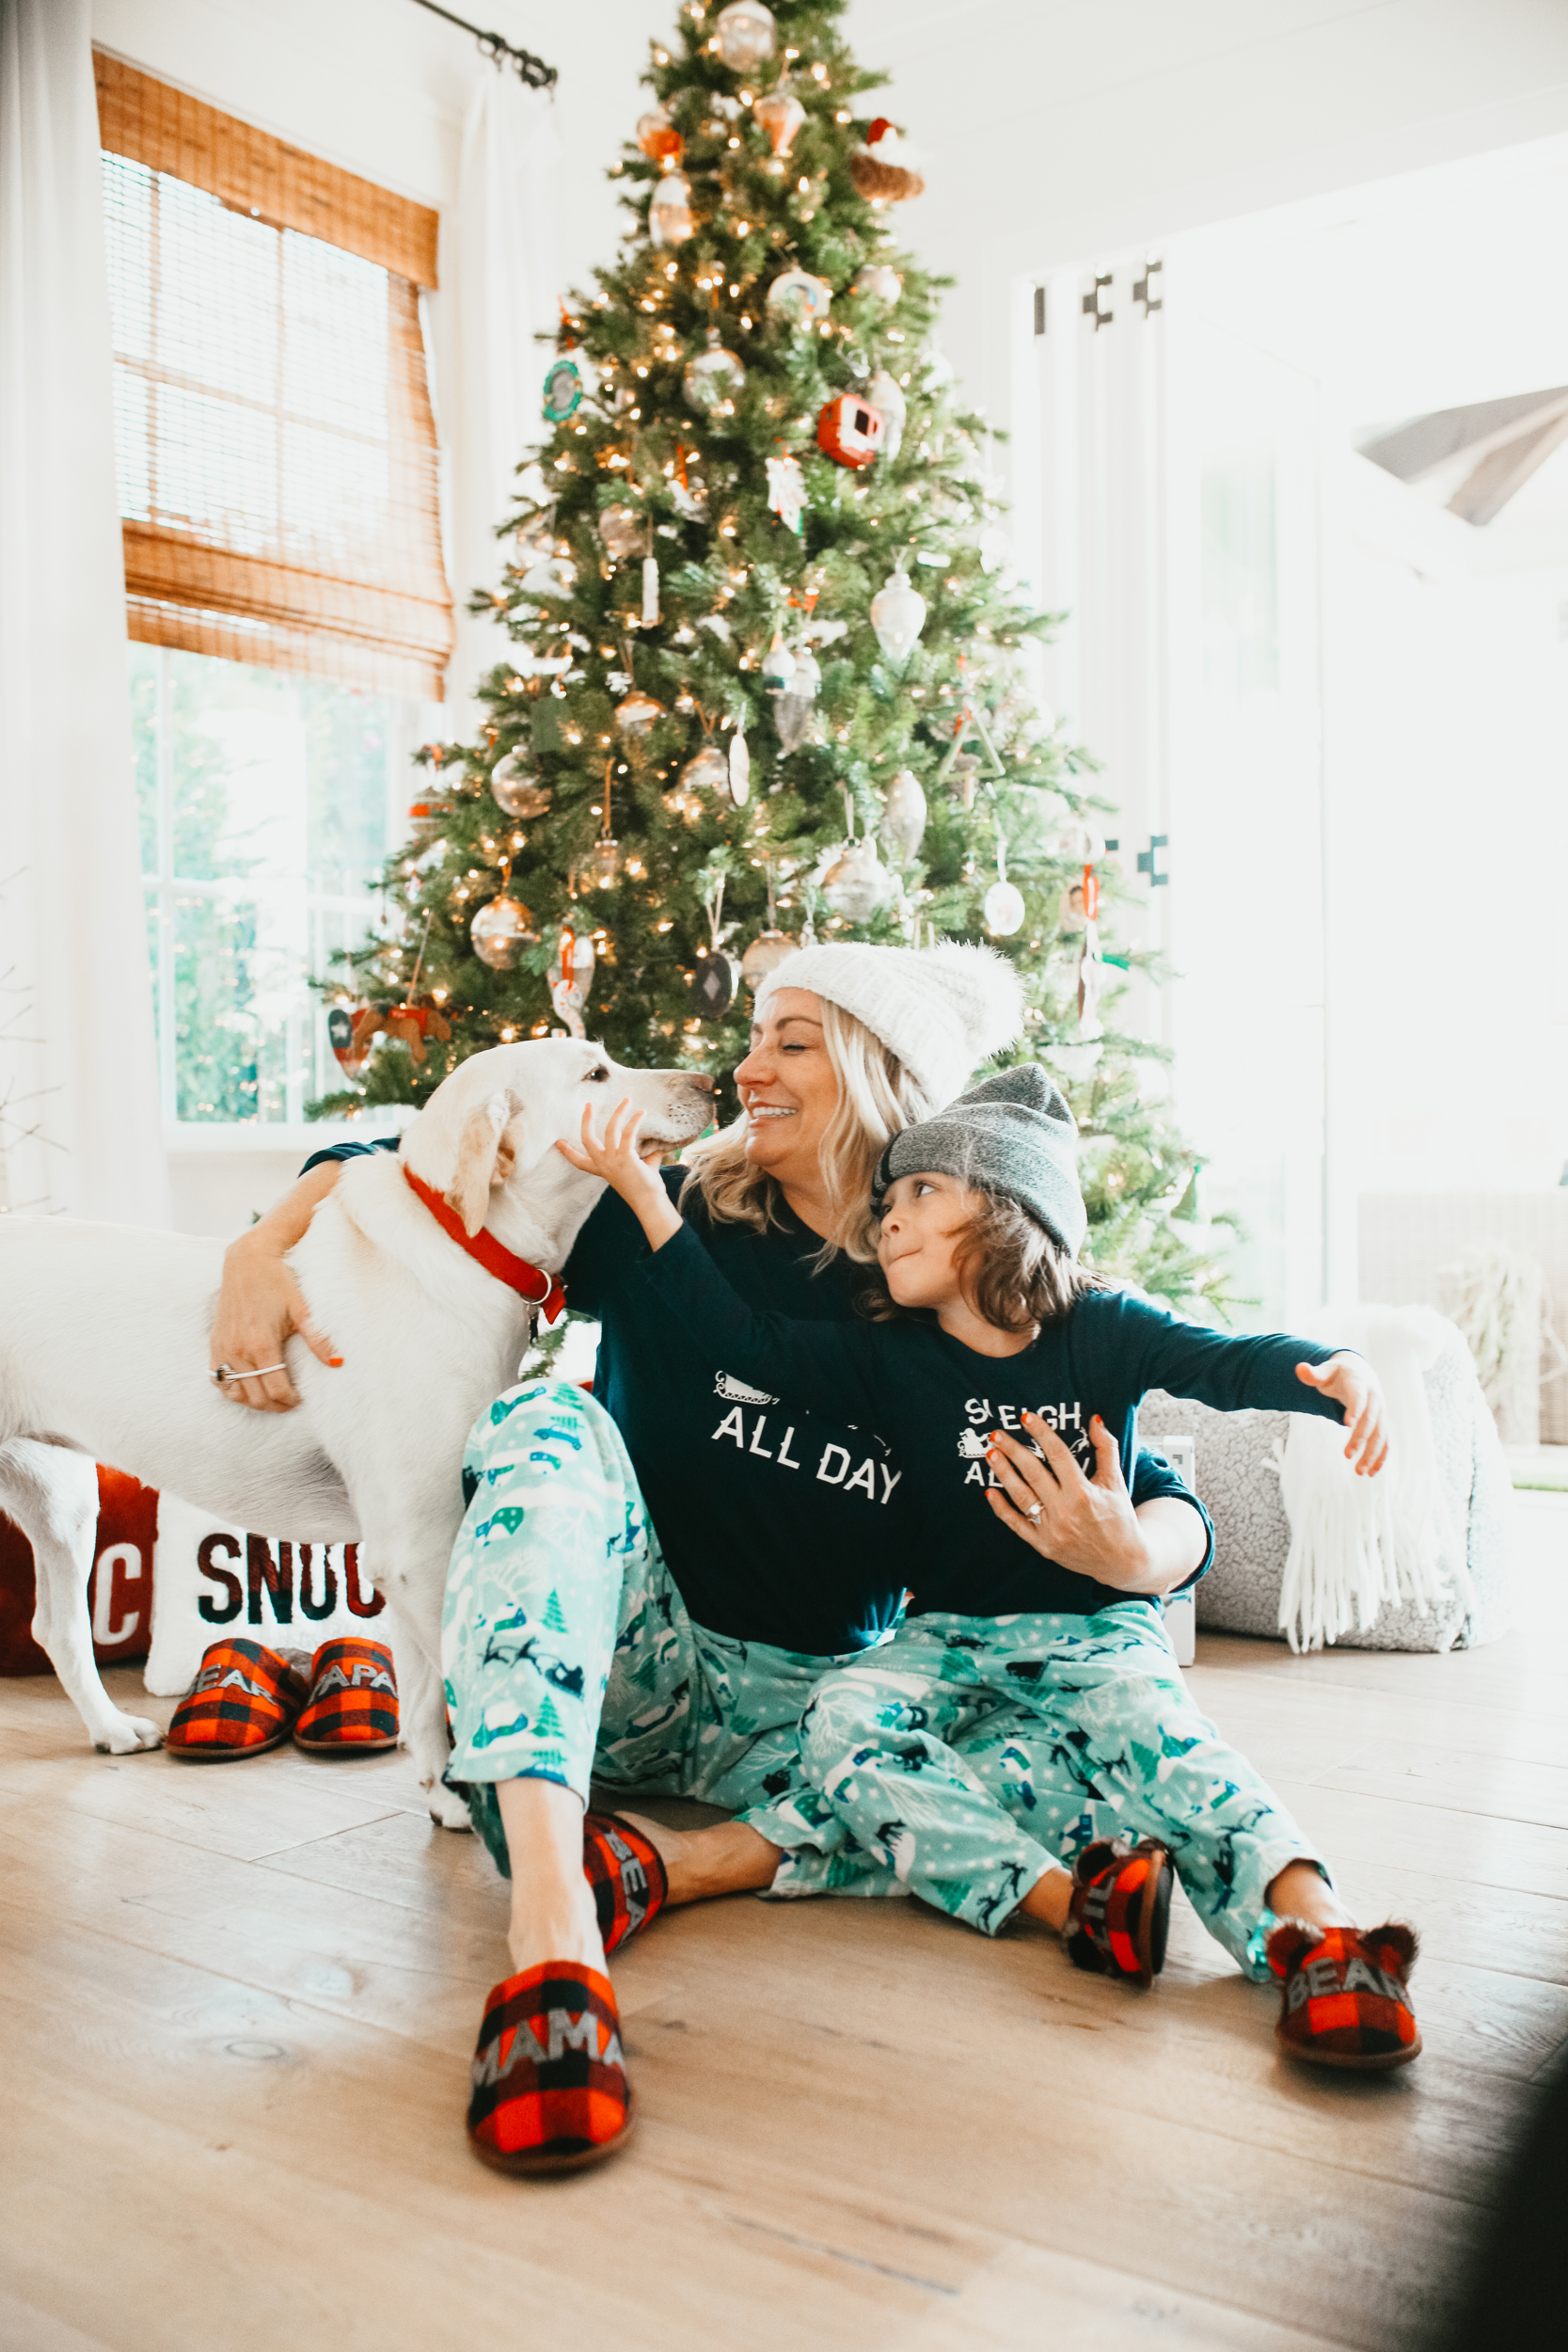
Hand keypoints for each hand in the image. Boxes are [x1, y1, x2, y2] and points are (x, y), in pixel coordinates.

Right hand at [210, 1233, 339, 1412]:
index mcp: (261, 1344)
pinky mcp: (214, 1343)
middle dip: (274, 1405)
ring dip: (252, 1401)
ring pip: (234, 1393)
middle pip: (256, 1396)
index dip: (290, 1400)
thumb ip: (318, 1339)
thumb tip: (337, 1362)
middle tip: (289, 1403)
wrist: (247, 1261)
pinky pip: (217, 1378)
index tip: (300, 1400)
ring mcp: (223, 1348)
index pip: (275, 1389)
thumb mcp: (302, 1309)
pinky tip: (246, 1386)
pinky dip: (231, 1389)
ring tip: (270, 1398)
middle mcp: (238, 1350)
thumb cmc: (278, 1282)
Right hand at [556, 1099, 681, 1245]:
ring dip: (619, 1112)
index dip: (568, 1152)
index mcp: (603, 1170)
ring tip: (627, 1100)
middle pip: (587, 1139)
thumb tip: (656, 1146)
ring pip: (610, 1129)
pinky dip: (635, 1121)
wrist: (649, 1202)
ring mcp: (613, 1160)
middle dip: (586, 1120)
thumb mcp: (639, 1170)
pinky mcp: (625, 1157)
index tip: (558, 1143)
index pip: (580, 1162)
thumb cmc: (646, 1189)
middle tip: (588, 1105)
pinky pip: (628, 1133)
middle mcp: (604, 1164)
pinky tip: (642, 1112)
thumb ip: (644, 1158)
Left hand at [984, 1414, 1154, 1589]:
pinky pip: (1017, 1525)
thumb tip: (1095, 1419)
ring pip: (1022, 1496)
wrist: (1123, 1561)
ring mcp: (1052, 1530)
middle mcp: (1066, 1511)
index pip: (1058, 1455)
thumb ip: (1106, 1449)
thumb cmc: (1120, 1517)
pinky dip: (1002, 1509)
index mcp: (1084, 1493)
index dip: (1042, 1434)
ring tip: (991, 1454)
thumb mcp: (1116, 1482)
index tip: (1027, 1418)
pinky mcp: (1044, 1546)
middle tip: (996, 1434)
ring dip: (1004, 1474)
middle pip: (1034, 1473)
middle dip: (1013, 1451)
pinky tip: (990, 1492)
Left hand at [1295, 1353, 1388, 1475]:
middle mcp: (1374, 1398)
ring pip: (1380, 1434)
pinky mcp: (1382, 1424)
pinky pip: (1385, 1442)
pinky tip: (1372, 1473)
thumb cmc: (1338, 1374)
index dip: (1355, 1409)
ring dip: (1372, 1453)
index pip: (1358, 1397)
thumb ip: (1313, 1374)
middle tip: (1346, 1456)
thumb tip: (1299, 1367)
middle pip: (1371, 1420)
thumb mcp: (1326, 1371)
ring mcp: (1380, 1412)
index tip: (1348, 1424)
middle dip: (1360, 1438)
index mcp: (1359, 1383)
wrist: (1360, 1372)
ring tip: (1360, 1472)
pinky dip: (1380, 1457)